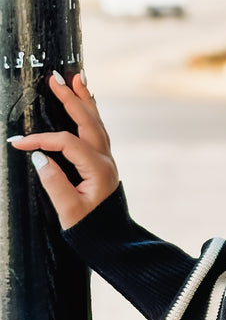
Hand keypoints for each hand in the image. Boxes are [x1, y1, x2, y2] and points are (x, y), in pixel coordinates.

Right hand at [7, 71, 118, 229]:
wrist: (114, 241)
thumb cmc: (91, 230)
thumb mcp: (69, 212)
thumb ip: (54, 184)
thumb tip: (38, 157)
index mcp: (97, 170)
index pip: (65, 143)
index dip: (40, 139)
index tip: (17, 143)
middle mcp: (105, 160)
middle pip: (88, 122)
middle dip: (71, 98)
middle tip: (54, 78)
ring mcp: (107, 160)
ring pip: (96, 123)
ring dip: (85, 100)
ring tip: (76, 78)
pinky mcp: (104, 164)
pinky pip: (97, 131)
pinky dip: (89, 114)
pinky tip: (84, 103)